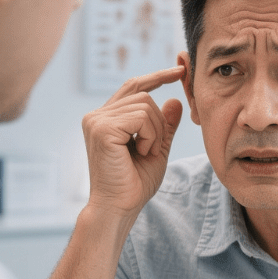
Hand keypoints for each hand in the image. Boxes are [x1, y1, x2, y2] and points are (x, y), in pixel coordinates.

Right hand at [81, 66, 184, 215]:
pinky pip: (142, 117)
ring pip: (146, 105)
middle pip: (144, 95)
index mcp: (105, 119)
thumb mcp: (157, 149)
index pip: (133, 86)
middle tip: (154, 149)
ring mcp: (96, 120)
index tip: (180, 70)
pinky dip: (151, 136)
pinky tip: (141, 152)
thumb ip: (165, 126)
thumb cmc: (134, 184)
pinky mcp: (102, 128)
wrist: (119, 208)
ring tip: (146, 153)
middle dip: (160, 122)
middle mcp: (96, 115)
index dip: (157, 77)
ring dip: (156, 132)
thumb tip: (175, 100)